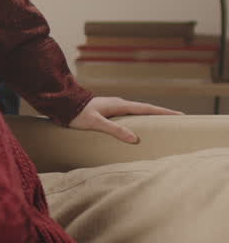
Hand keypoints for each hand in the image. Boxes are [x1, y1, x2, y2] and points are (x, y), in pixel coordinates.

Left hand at [67, 95, 182, 143]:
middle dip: (161, 114)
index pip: (147, 108)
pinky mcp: (107, 111)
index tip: (180, 115)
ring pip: (136, 112)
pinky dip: (138, 119)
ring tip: (161, 123)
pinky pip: (128, 115)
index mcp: (119, 105)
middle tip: (177, 119)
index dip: (164, 112)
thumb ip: (114, 130)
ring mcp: (113, 106)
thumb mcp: (95, 123)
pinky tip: (138, 126)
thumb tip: (134, 139)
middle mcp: (118, 104)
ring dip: (149, 116)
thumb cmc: (76, 114)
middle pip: (145, 109)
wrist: (62, 104)